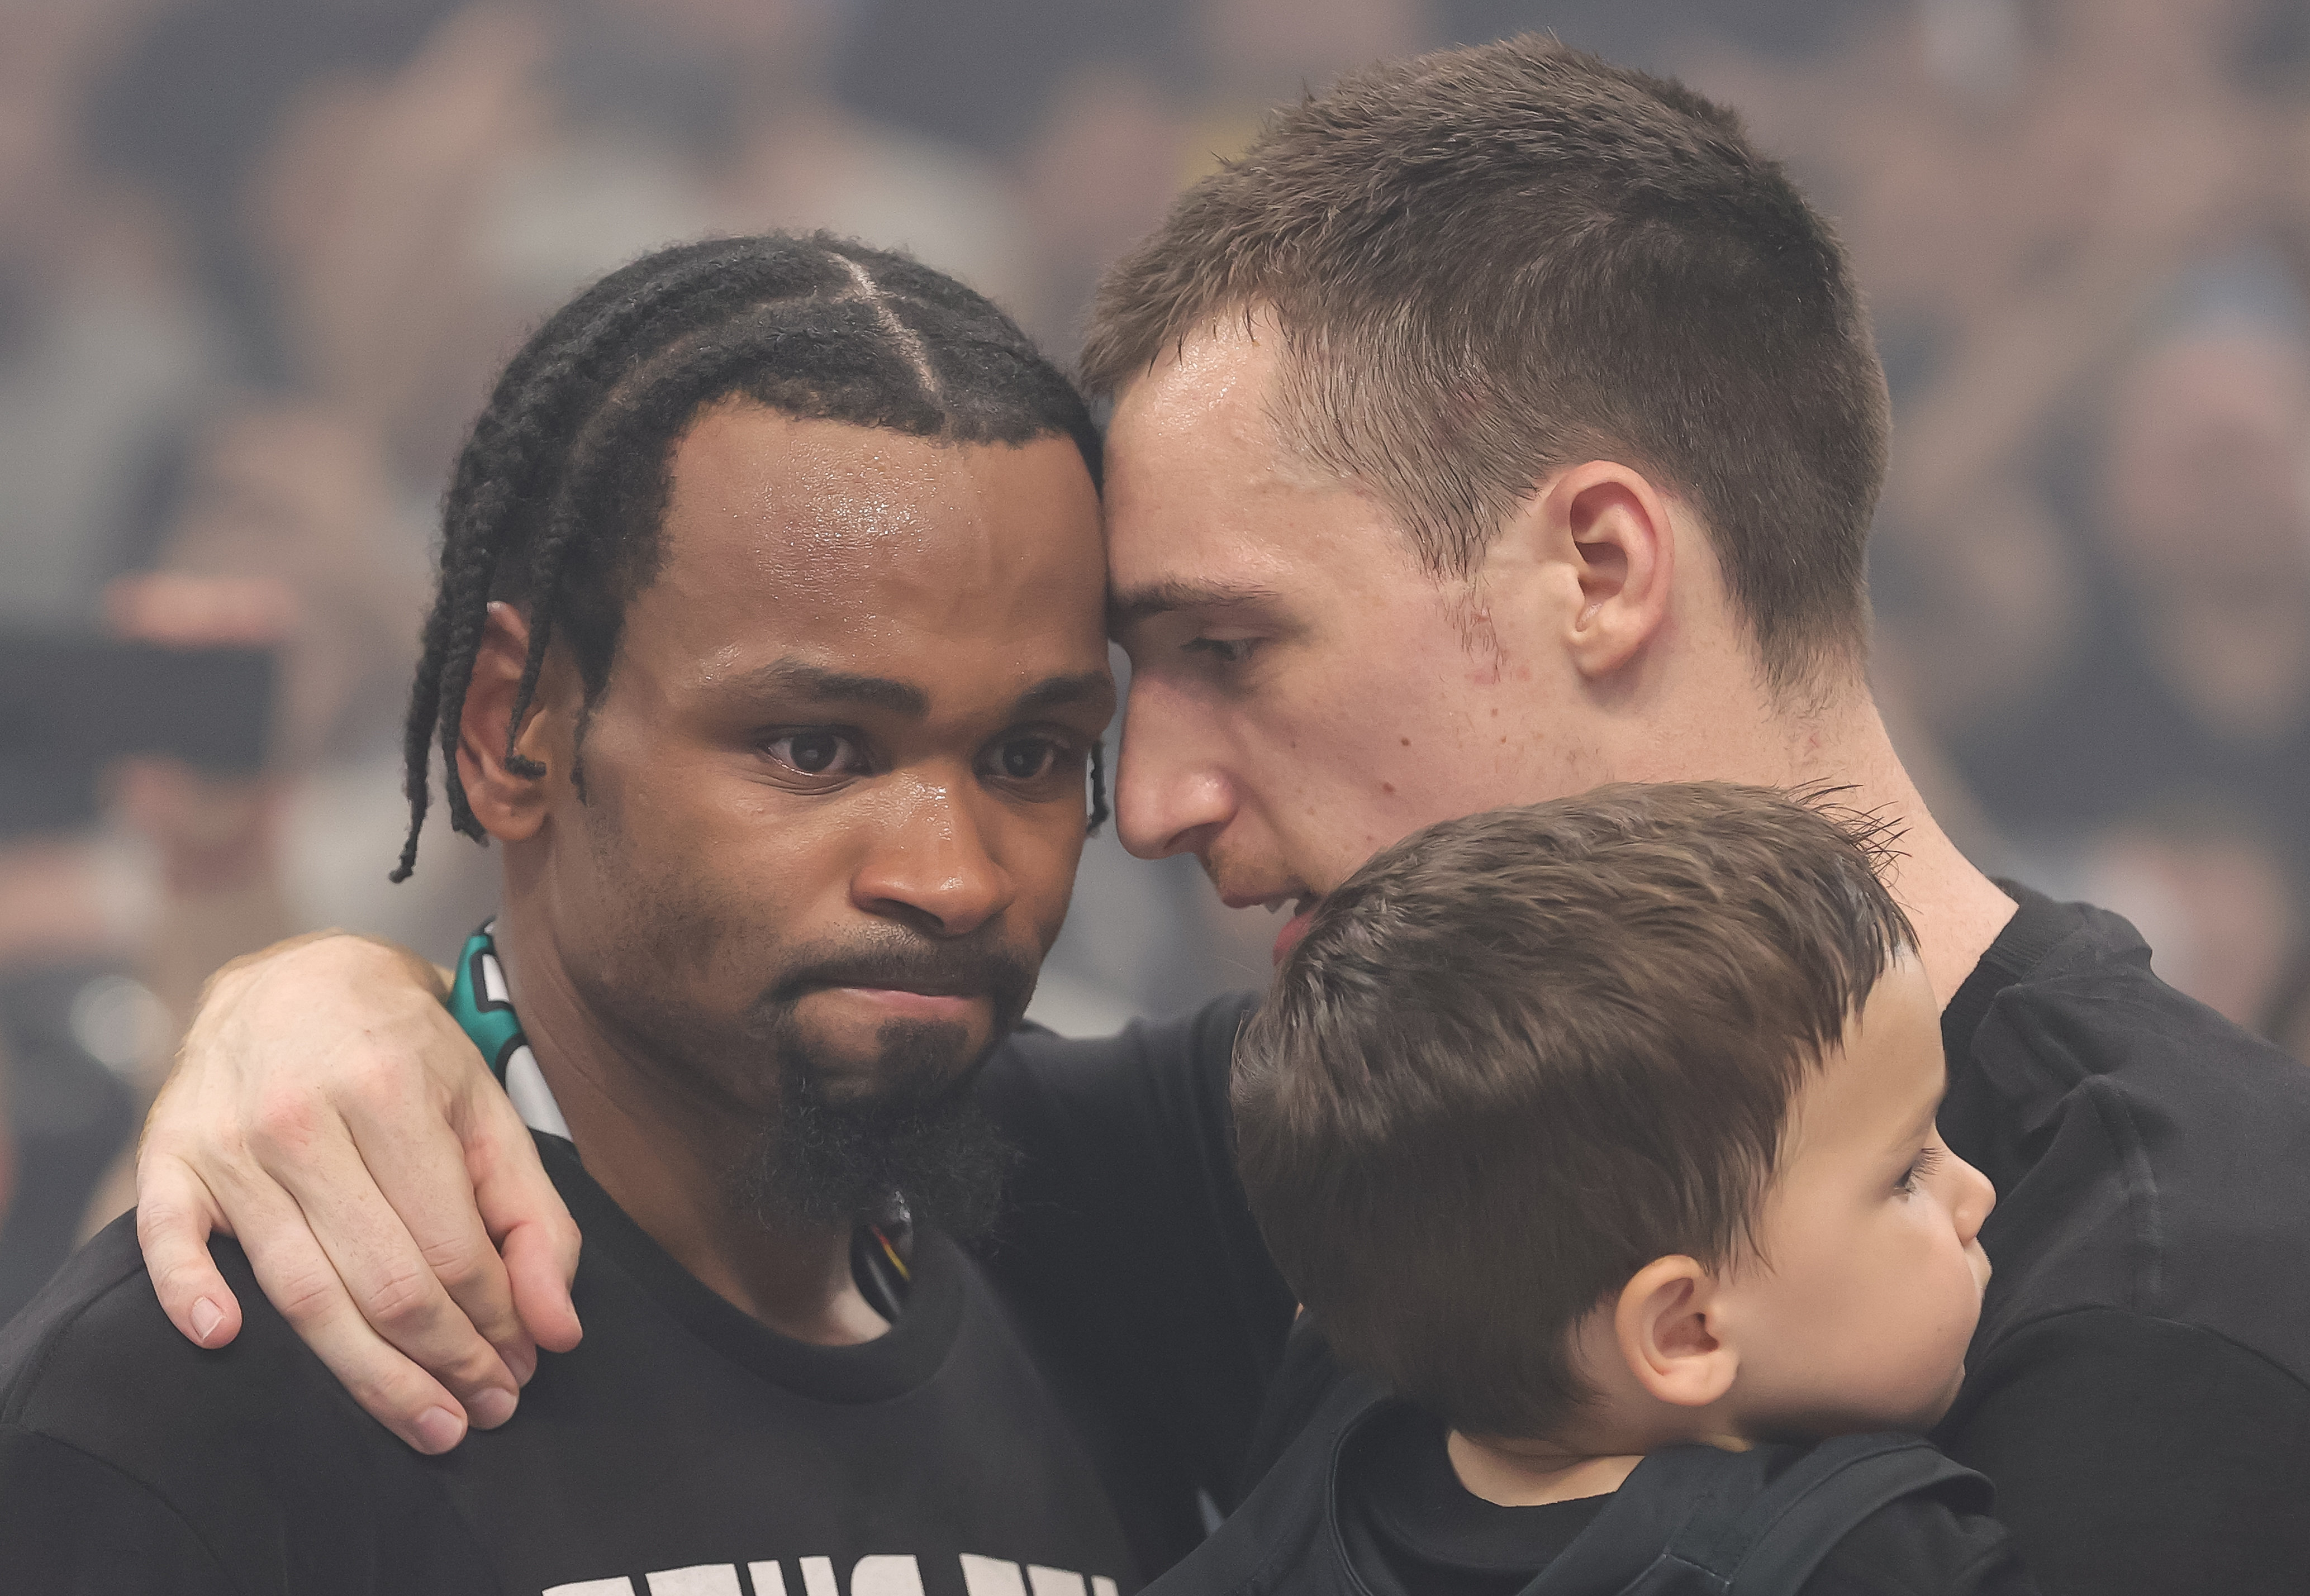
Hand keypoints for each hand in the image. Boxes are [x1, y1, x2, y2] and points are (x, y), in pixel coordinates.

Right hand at [135, 933, 581, 1452]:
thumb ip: (533, 1215)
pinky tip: (227, 1340)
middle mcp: (303, 1116)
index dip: (497, 1323)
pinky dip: (190, 1295)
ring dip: (367, 1375)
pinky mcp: (167, 1155)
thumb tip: (558, 1328)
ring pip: (301, 1289)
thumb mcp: (487, 1110)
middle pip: (383, 1281)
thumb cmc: (405, 1052)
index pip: (453, 1248)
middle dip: (446, 1362)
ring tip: (427, 1421)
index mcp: (392, 1091)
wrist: (297, 976)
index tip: (524, 1366)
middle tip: (485, 1410)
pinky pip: (168, 1239)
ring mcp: (229, 1140)